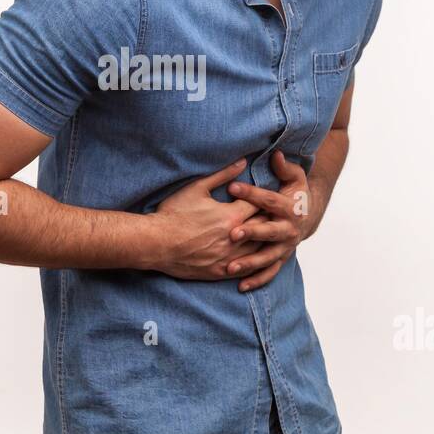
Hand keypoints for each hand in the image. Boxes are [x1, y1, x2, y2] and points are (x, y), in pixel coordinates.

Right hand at [150, 159, 263, 279]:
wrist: (156, 243)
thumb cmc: (174, 213)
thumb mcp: (197, 188)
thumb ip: (223, 175)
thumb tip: (242, 162)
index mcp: (231, 216)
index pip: (260, 205)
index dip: (266, 199)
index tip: (269, 196)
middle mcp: (235, 238)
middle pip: (264, 228)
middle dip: (270, 219)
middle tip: (277, 214)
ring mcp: (228, 257)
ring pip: (259, 250)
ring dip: (266, 241)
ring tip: (271, 235)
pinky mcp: (220, 271)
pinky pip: (246, 268)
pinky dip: (255, 262)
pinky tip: (258, 257)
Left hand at [217, 151, 314, 291]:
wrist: (308, 216)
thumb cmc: (295, 193)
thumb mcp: (294, 177)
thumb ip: (285, 167)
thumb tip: (277, 154)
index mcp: (290, 208)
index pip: (269, 199)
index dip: (251, 193)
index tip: (232, 187)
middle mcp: (289, 230)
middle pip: (269, 232)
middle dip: (251, 233)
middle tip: (232, 233)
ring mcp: (285, 247)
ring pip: (267, 257)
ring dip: (249, 263)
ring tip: (229, 267)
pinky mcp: (281, 259)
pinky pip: (269, 272)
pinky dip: (256, 280)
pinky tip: (240, 286)